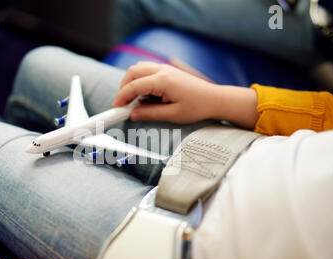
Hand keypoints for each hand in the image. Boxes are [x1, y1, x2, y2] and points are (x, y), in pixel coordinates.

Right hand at [112, 62, 257, 128]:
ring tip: (136, 102)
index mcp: (163, 81)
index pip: (133, 86)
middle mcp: (162, 70)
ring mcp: (165, 68)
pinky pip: (148, 71)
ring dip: (132, 83)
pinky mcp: (168, 71)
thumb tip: (133, 114)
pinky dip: (141, 81)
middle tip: (123, 105)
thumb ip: (150, 114)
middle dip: (123, 88)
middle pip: (132, 72)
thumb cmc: (198, 107)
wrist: (215, 99)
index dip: (121, 97)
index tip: (116, 109)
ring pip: (139, 69)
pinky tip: (147, 97)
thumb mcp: (172, 115)